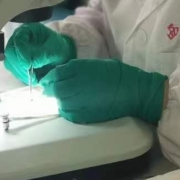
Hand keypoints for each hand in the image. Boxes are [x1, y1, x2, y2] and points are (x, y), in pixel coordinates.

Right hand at [4, 23, 75, 84]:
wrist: (60, 53)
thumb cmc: (58, 47)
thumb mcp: (54, 49)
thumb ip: (43, 55)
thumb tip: (32, 63)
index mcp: (28, 30)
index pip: (18, 40)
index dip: (21, 53)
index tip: (28, 65)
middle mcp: (18, 39)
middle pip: (11, 52)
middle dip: (20, 65)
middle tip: (30, 75)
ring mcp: (16, 50)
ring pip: (10, 62)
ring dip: (20, 73)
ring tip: (33, 79)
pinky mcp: (16, 61)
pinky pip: (14, 69)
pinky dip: (22, 76)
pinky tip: (31, 80)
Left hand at [41, 59, 166, 124]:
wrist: (134, 92)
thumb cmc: (118, 74)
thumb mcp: (96, 64)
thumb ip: (77, 69)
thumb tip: (61, 74)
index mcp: (81, 70)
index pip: (56, 74)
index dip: (48, 78)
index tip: (45, 80)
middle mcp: (77, 85)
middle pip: (55, 89)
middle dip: (50, 90)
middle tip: (48, 91)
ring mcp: (80, 102)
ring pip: (60, 102)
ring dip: (58, 100)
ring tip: (61, 99)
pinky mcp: (85, 115)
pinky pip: (68, 114)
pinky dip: (65, 111)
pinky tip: (69, 108)